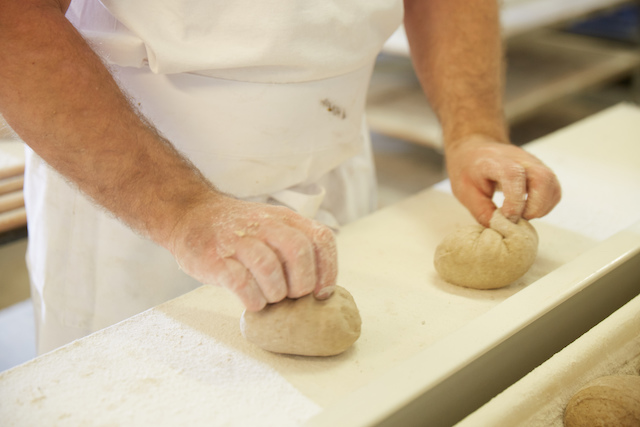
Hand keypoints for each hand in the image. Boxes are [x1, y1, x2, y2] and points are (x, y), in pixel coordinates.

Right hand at [168, 194, 336, 310]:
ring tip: (269, 298)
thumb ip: (296, 248)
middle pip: (298, 251)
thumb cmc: (239, 232)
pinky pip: (241, 283)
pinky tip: (252, 301)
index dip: (327, 269)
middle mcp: (264, 225)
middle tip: (291, 296)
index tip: (321, 293)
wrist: (190, 214)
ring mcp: (238, 240)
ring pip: (269, 267)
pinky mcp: (215, 258)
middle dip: (301, 283)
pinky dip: (252, 299)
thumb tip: (321, 290)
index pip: (320, 238)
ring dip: (275, 293)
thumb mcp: (272, 227)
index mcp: (285, 219)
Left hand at [445, 135, 560, 226]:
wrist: (475, 150)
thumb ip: (483, 212)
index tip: (507, 218)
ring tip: (523, 216)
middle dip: (535, 206)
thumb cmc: (469, 170)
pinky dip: (546, 204)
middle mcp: (519, 158)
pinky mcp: (541, 171)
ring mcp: (533, 163)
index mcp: (495, 161)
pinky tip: (529, 211)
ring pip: (552, 183)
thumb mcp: (466, 193)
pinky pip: (553, 188)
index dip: (515, 200)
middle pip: (542, 177)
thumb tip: (501, 230)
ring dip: (542, 207)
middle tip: (519, 220)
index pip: (514, 175)